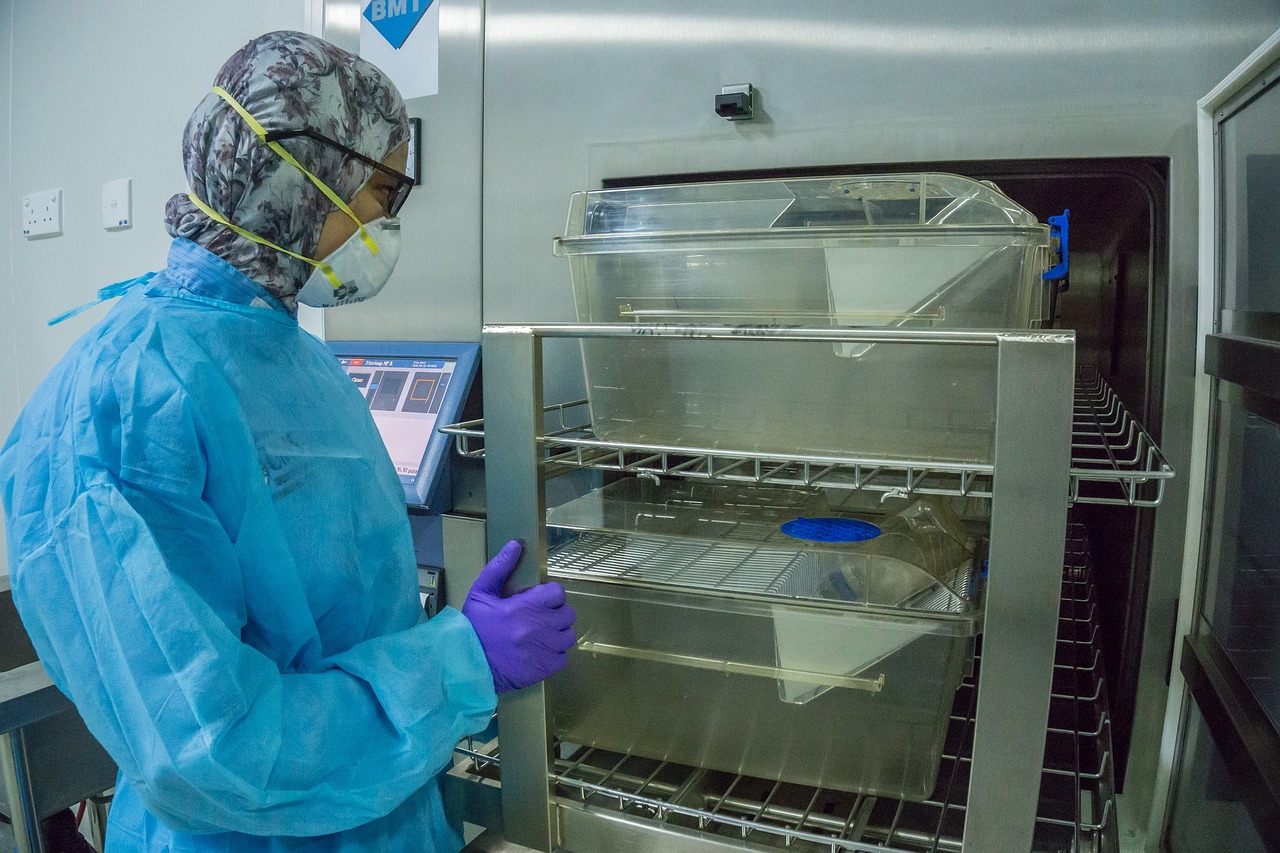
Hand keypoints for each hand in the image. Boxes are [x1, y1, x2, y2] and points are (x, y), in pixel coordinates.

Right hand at [461, 541, 576, 692]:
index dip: (549, 596)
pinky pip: (562, 657)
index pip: (558, 593)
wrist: (466, 666)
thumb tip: (516, 544)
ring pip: (568, 636)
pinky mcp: (545, 668)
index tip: (538, 601)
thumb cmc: (473, 627)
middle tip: (538, 619)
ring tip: (539, 636)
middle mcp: (541, 626)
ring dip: (557, 634)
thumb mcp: (481, 593)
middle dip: (555, 614)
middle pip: (567, 614)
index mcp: (527, 605)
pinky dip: (553, 655)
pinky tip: (538, 653)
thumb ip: (500, 568)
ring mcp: (545, 649)